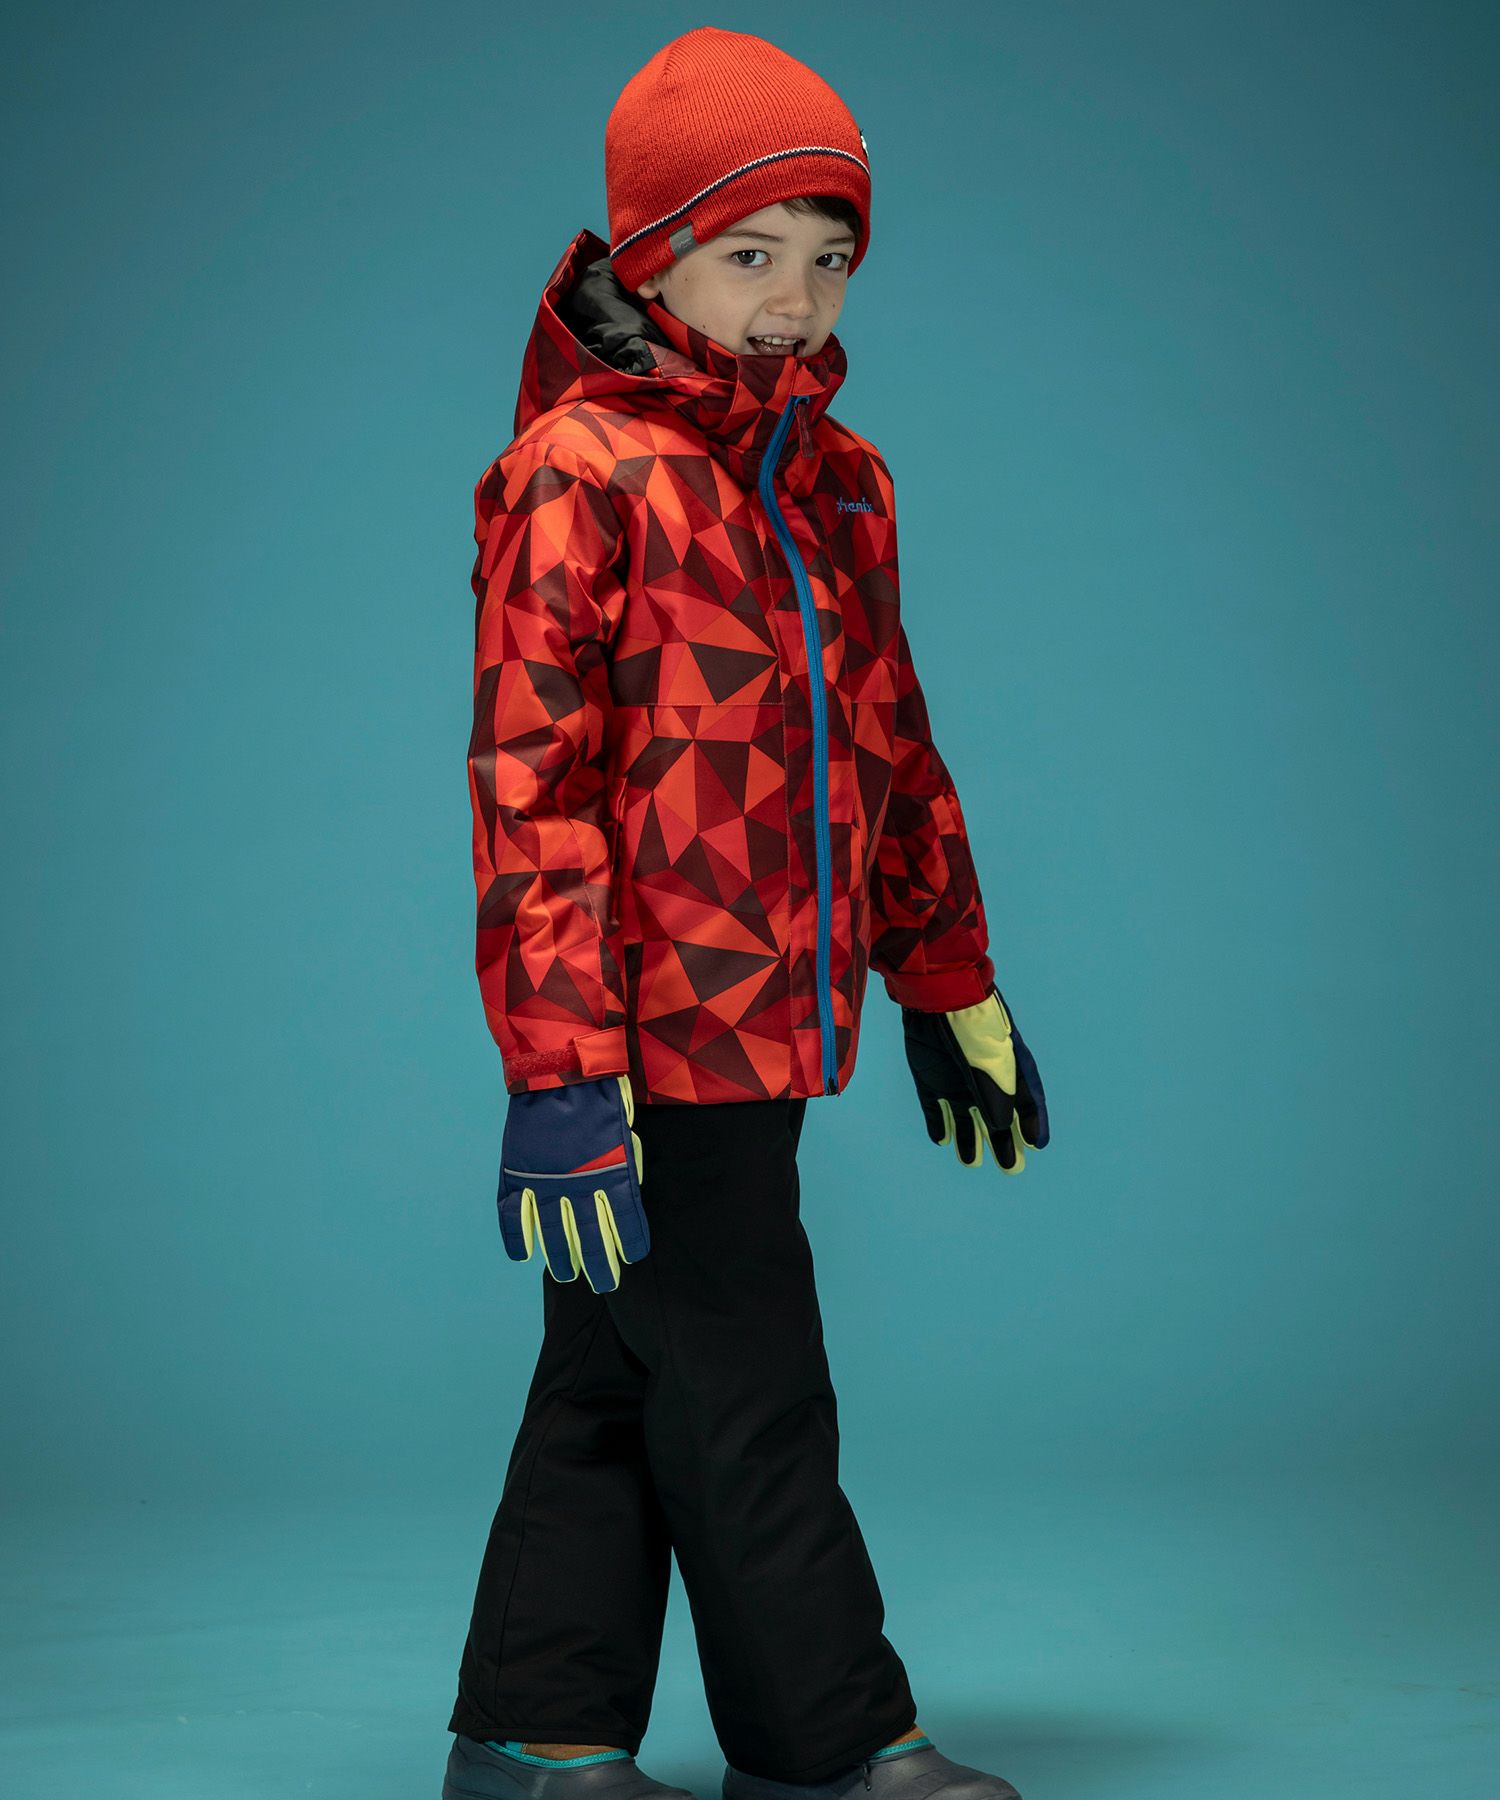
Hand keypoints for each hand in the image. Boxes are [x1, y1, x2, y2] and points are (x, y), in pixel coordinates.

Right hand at [497, 1073, 647, 1290]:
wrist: (558, 1070)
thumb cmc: (599, 1093)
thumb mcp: (625, 1129)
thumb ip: (625, 1164)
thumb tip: (626, 1190)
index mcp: (612, 1173)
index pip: (625, 1221)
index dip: (629, 1242)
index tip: (632, 1257)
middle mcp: (579, 1185)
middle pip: (591, 1238)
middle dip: (600, 1265)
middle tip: (605, 1285)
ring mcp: (545, 1183)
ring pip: (554, 1235)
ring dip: (561, 1259)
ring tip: (568, 1275)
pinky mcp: (518, 1174)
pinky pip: (514, 1216)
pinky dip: (518, 1237)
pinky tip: (524, 1255)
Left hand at [900, 986, 1049, 1172]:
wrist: (937, 1000)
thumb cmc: (974, 1028)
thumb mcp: (992, 1064)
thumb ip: (997, 1097)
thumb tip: (999, 1129)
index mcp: (1009, 1069)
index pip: (1027, 1102)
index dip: (1033, 1123)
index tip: (1036, 1145)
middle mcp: (984, 1078)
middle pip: (997, 1117)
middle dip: (1003, 1142)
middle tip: (1010, 1167)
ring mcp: (956, 1079)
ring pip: (965, 1118)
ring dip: (969, 1140)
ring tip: (971, 1162)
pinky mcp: (930, 1078)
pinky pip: (934, 1108)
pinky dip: (938, 1125)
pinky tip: (942, 1140)